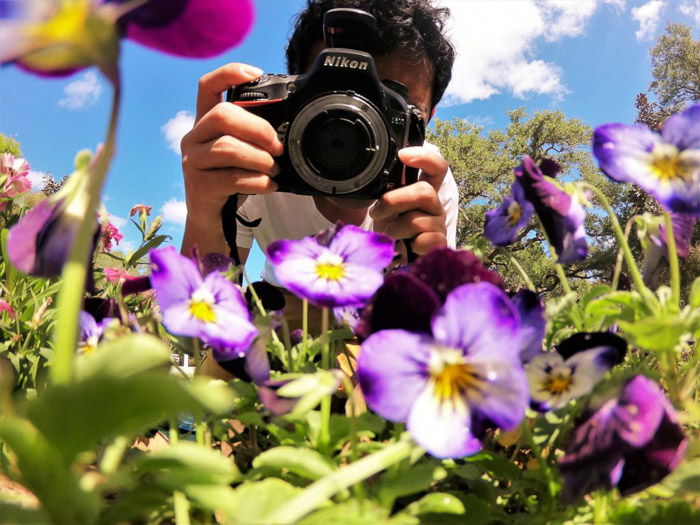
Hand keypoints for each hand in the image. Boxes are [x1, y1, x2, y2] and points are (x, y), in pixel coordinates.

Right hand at [181, 63, 283, 228]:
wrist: (213, 220)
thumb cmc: (232, 181)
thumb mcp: (242, 154)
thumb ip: (254, 137)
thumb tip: (288, 129)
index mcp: (205, 122)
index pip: (207, 86)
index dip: (229, 73)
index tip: (257, 74)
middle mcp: (194, 137)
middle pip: (222, 115)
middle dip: (258, 128)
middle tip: (277, 147)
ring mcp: (192, 161)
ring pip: (228, 147)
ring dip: (260, 158)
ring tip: (275, 170)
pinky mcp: (199, 185)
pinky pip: (233, 178)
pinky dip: (258, 182)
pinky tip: (270, 186)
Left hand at [370, 146, 448, 255]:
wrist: (392, 253)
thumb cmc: (388, 224)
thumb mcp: (383, 203)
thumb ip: (384, 187)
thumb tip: (369, 173)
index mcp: (423, 189)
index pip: (436, 167)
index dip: (424, 157)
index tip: (402, 156)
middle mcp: (434, 204)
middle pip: (425, 192)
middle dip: (395, 201)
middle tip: (378, 211)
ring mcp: (438, 223)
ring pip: (418, 220)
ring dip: (395, 228)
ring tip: (389, 233)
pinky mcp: (438, 243)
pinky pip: (426, 240)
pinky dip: (410, 244)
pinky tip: (406, 245)